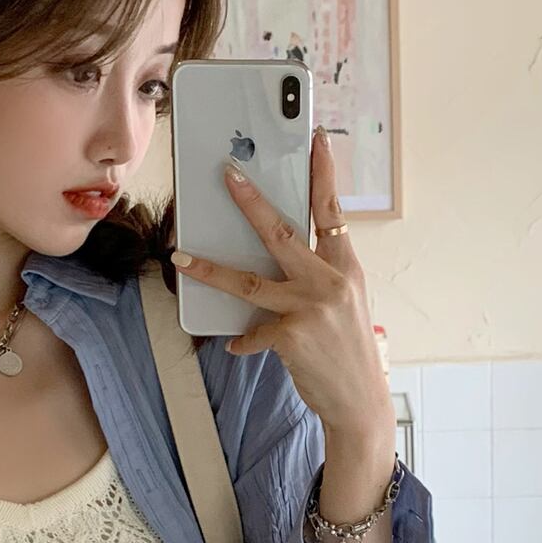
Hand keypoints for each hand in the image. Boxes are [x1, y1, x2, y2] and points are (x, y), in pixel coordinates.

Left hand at [170, 125, 393, 438]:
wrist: (360, 402)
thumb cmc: (347, 352)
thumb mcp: (344, 305)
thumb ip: (316, 278)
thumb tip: (274, 260)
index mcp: (346, 268)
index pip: (333, 211)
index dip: (323, 173)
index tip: (314, 139)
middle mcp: (331, 282)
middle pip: (282, 232)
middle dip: (251, 201)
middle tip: (227, 174)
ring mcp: (312, 308)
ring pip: (250, 280)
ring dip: (210, 269)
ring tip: (181, 257)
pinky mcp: (292, 335)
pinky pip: (252, 332)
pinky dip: (243, 339)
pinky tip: (237, 344)